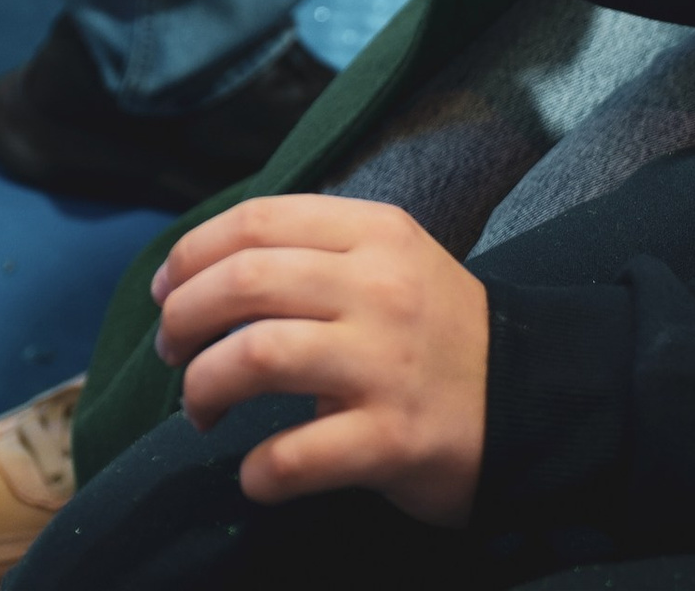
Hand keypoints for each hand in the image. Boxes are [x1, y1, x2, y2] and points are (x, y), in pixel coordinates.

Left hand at [152, 195, 486, 520]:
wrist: (529, 395)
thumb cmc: (435, 329)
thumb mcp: (389, 260)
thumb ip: (314, 250)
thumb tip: (208, 266)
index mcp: (375, 233)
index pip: (258, 220)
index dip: (192, 254)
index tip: (165, 291)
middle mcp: (380, 288)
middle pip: (245, 281)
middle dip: (183, 319)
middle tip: (170, 352)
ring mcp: (386, 364)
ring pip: (256, 356)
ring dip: (202, 387)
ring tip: (200, 409)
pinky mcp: (392, 439)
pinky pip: (293, 454)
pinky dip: (255, 471)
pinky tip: (253, 475)